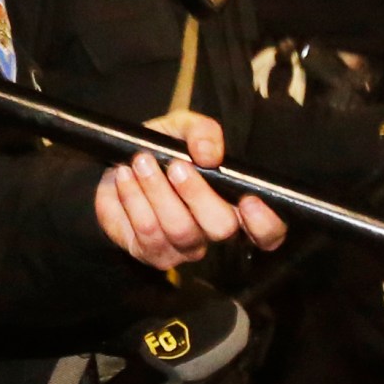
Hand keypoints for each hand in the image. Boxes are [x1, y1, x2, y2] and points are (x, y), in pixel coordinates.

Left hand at [94, 110, 285, 270]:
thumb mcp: (180, 129)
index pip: (268, 233)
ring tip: (140, 162)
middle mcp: (213, 232)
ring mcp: (183, 248)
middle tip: (175, 166)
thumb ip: (201, 132)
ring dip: (156, 190)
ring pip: (179, 229)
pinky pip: (146, 232)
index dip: (265, 224)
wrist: (115, 168)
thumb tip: (209, 154)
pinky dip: (133, 198)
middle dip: (196, 193)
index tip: (249, 200)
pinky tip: (124, 177)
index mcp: (233, 205)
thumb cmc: (159, 152)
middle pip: (221, 227)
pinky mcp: (152, 253)